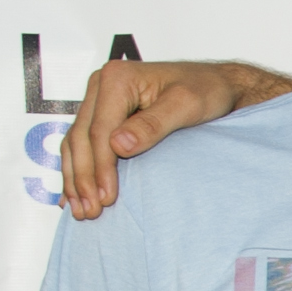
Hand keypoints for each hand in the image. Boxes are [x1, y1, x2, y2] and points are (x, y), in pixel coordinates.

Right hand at [59, 60, 259, 217]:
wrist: (216, 83)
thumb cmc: (206, 90)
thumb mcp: (187, 105)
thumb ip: (153, 125)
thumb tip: (118, 146)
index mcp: (117, 79)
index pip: (100, 131)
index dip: (101, 168)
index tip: (106, 198)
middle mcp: (101, 85)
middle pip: (82, 138)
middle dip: (83, 178)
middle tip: (89, 211)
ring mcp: (98, 98)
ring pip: (76, 143)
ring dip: (75, 178)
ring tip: (80, 210)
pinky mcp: (102, 112)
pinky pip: (82, 143)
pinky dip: (78, 168)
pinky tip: (75, 194)